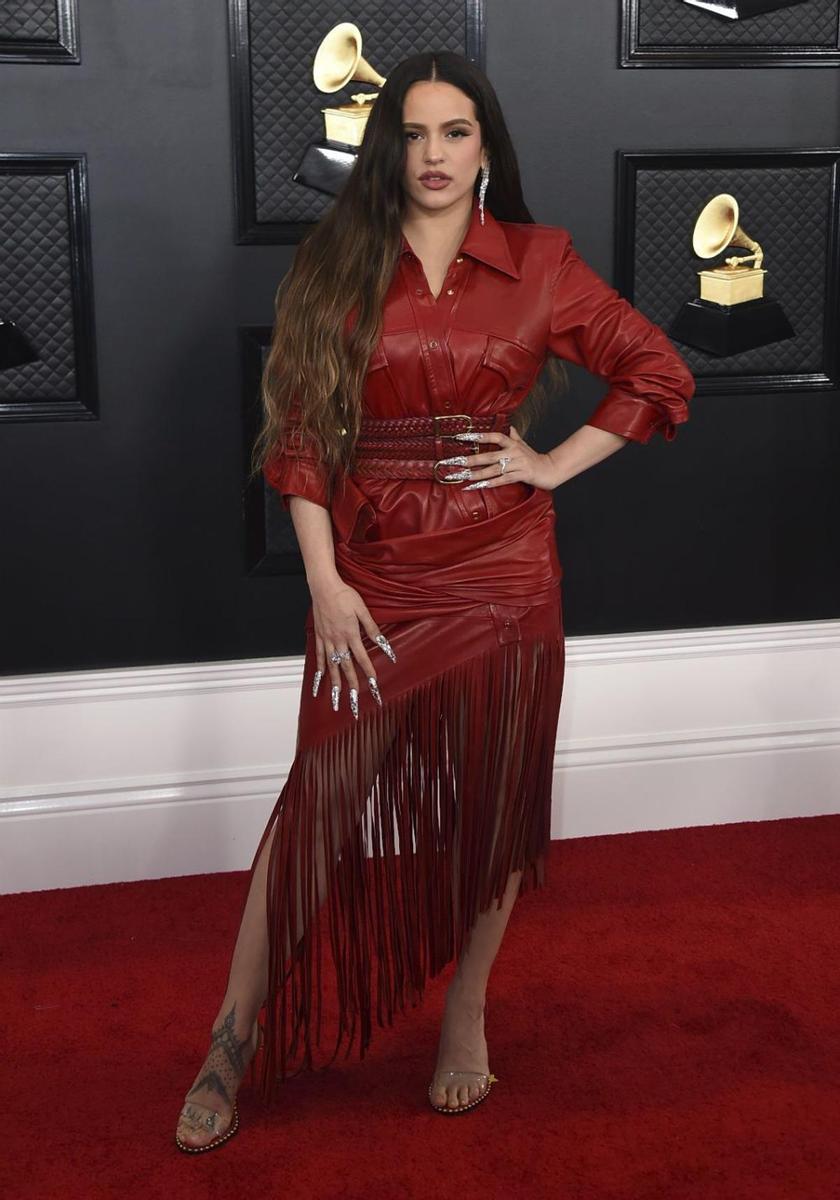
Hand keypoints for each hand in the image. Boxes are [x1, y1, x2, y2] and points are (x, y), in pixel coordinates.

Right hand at [309, 580, 395, 716]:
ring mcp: (327, 640)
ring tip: (336, 698)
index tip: (373, 684)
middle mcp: (338, 640)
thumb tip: (383, 643)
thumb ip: (372, 628)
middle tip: (355, 700)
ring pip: (332, 666)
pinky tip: (321, 680)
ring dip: (334, 683)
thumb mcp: (362, 610)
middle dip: (351, 685)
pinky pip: (319, 656)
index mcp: (351, 634)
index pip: (362, 657)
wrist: (324, 587)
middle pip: (346, 667)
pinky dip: (320, 669)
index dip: (368, 671)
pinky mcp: (319, 636)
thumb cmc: (344, 595)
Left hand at [443, 426, 557, 491]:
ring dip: (478, 474)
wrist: (550, 469)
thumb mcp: (523, 444)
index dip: (479, 436)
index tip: (462, 436)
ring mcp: (518, 464)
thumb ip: (514, 436)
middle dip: (472, 459)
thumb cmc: (534, 457)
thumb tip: (509, 425)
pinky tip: (479, 486)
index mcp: (512, 443)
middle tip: (456, 462)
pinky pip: (503, 480)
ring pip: (494, 469)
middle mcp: (514, 452)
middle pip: (490, 455)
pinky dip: (491, 483)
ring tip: (464, 476)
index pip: (494, 436)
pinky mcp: (521, 475)